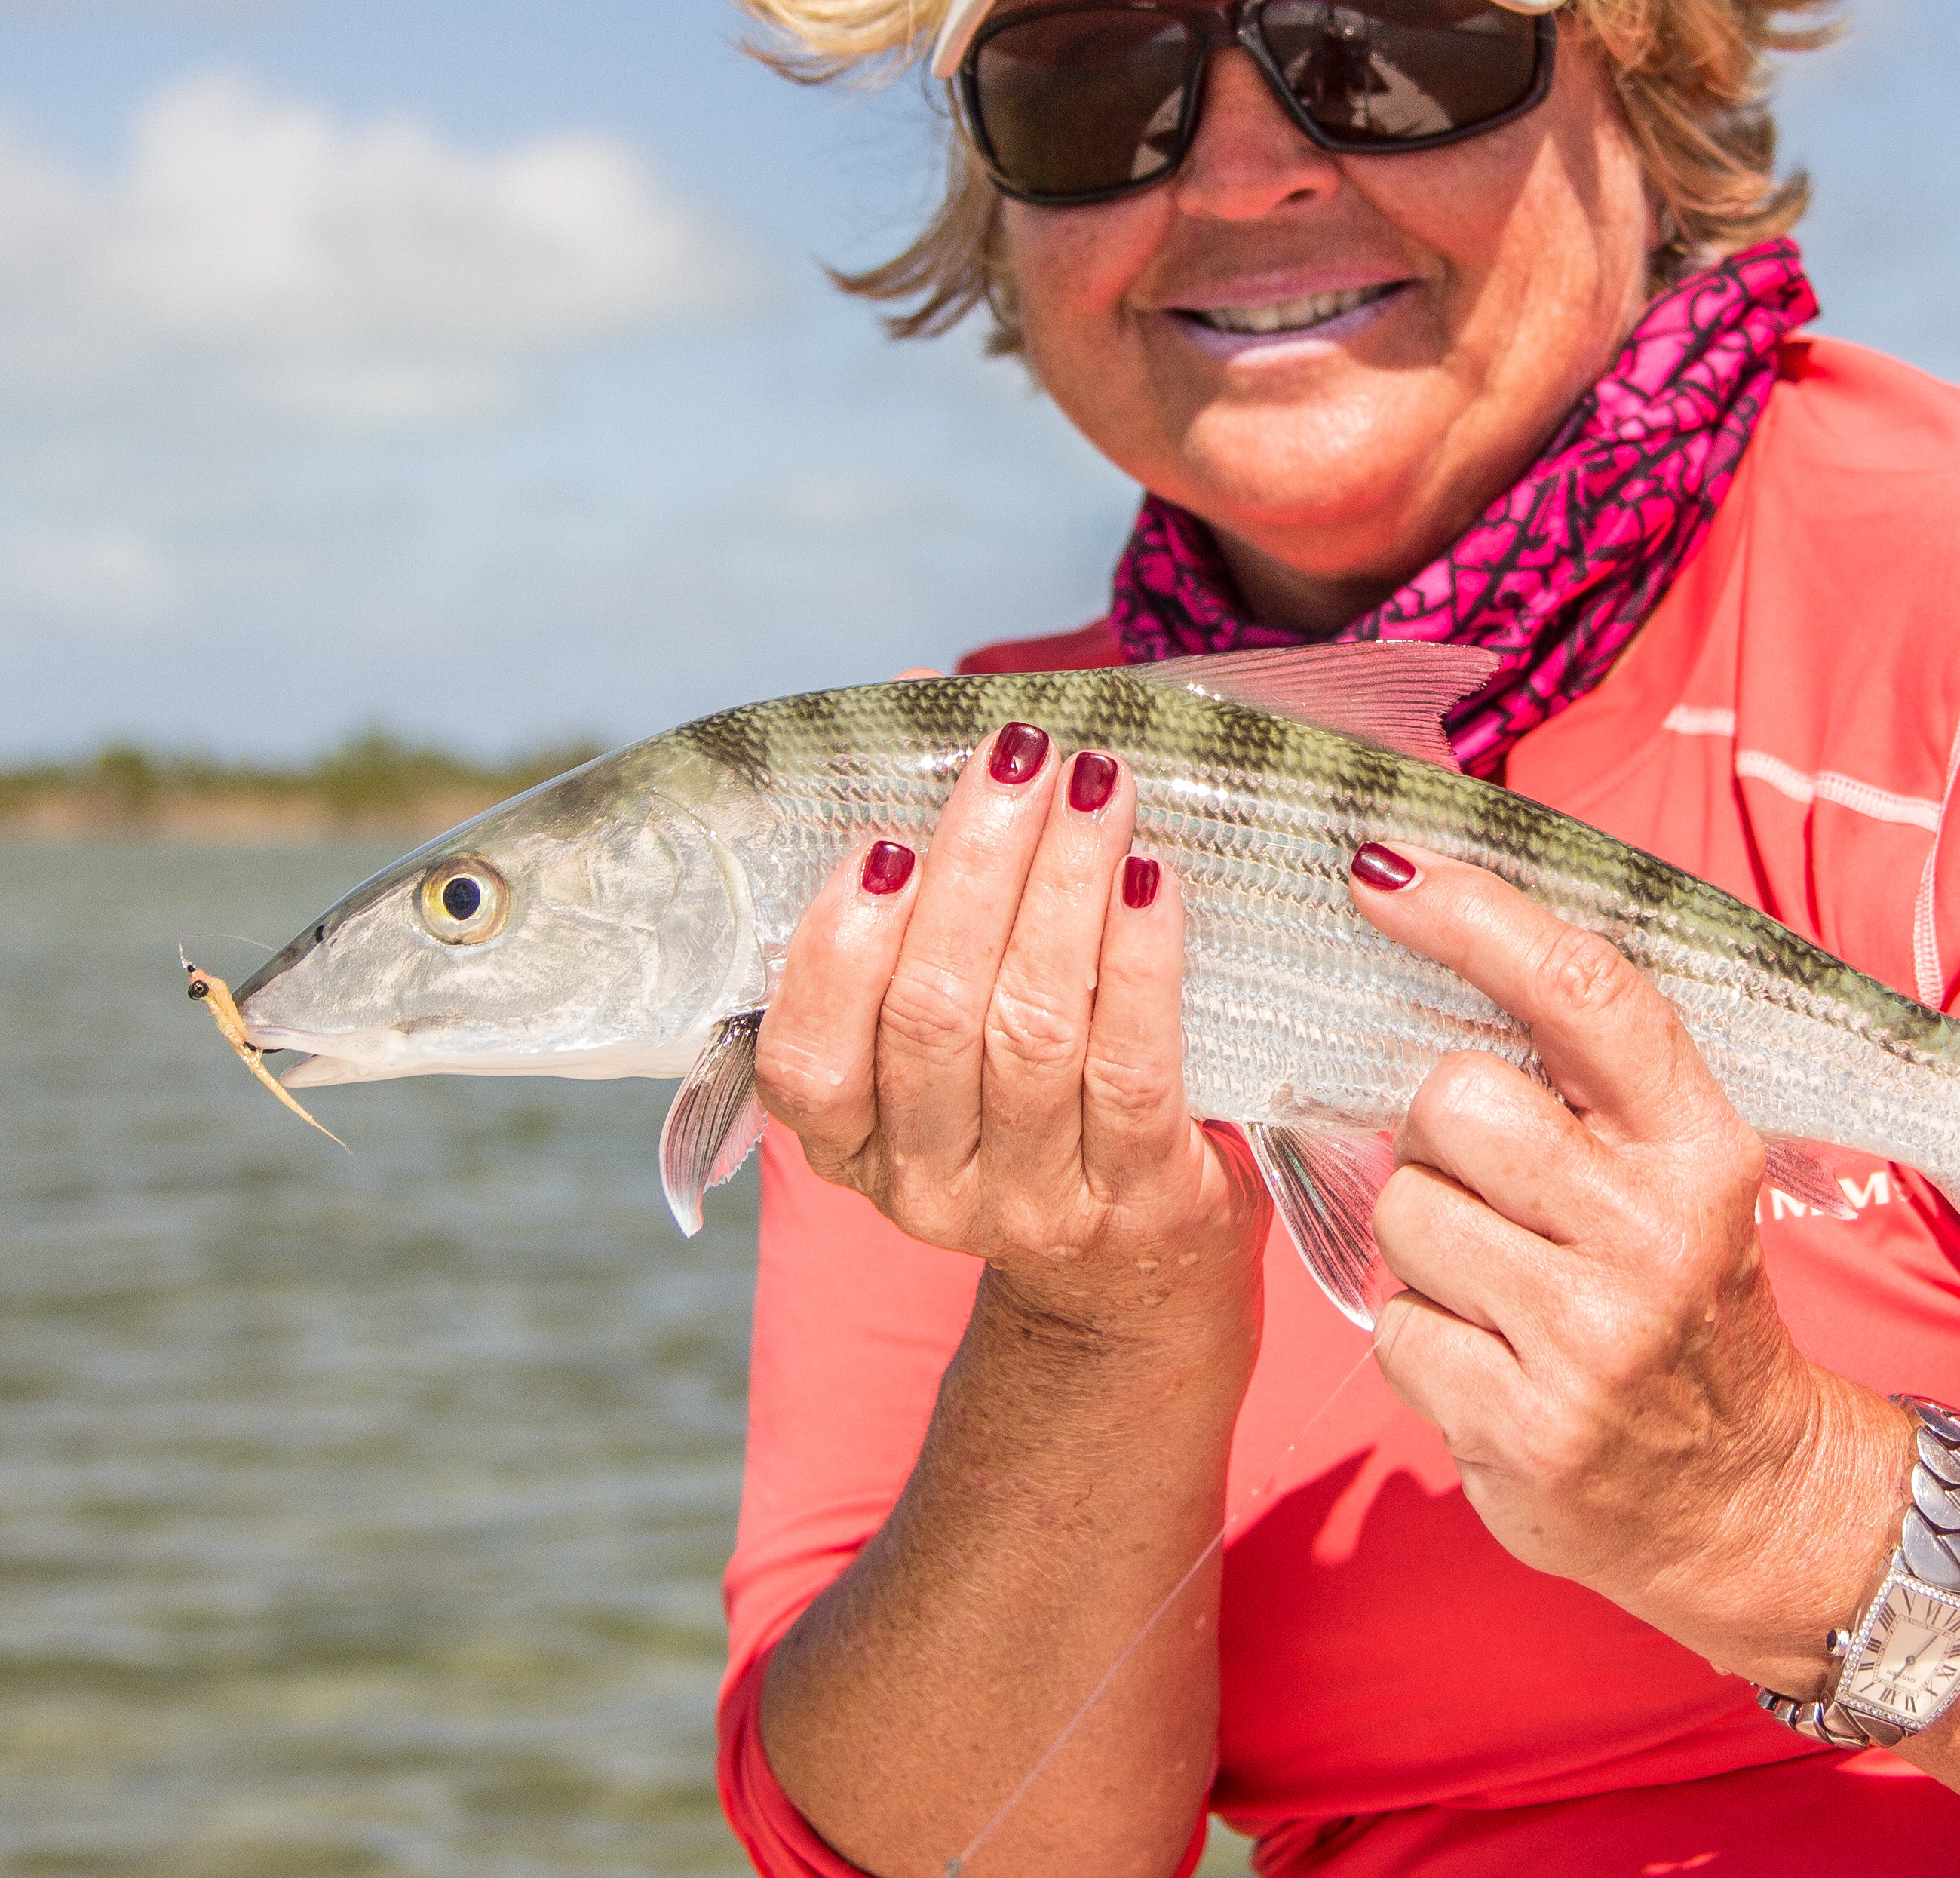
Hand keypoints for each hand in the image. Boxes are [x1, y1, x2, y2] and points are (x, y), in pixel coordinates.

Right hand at [749, 716, 1266, 1337]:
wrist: (1134, 1265)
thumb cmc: (1029, 1091)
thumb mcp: (947, 1011)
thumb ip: (922, 872)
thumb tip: (917, 694)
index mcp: (850, 1141)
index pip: (807, 1060)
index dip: (837, 950)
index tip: (883, 839)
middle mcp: (925, 1185)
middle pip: (933, 1017)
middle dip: (976, 869)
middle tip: (1019, 756)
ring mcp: (1032, 1202)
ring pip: (1033, 1031)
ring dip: (1064, 889)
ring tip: (1098, 784)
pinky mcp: (1137, 1198)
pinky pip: (1133, 1066)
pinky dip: (1141, 961)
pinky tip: (1152, 878)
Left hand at [1347, 845, 1911, 1686]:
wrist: (1742, 1493)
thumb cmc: (1684, 1300)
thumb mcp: (1678, 1170)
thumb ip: (1587, 1076)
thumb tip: (1428, 931)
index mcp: (1701, 1146)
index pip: (1582, 991)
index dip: (1474, 914)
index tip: (1383, 869)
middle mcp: (1655, 1233)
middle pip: (1455, 1099)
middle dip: (1441, 1133)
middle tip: (1492, 1187)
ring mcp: (1590, 1338)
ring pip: (1406, 1211)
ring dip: (1424, 1241)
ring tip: (1498, 1284)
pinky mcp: (1524, 1428)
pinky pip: (1395, 1326)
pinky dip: (1421, 1338)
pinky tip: (1489, 1358)